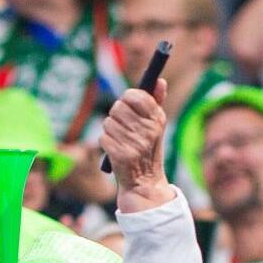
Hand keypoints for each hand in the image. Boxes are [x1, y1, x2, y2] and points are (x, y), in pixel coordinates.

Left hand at [101, 81, 171, 204]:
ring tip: (120, 140)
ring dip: (110, 130)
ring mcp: (134, 143)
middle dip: (116, 116)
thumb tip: (160, 80)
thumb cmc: (147, 148)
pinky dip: (106, 143)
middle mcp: (148, 130)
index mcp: (157, 119)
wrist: (143, 182)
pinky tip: (115, 150)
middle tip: (124, 127)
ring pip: (108, 122)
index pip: (135, 95)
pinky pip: (103, 138)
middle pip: (117, 107)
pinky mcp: (121, 155)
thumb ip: (156, 102)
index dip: (127, 98)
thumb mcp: (155, 125)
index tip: (128, 106)